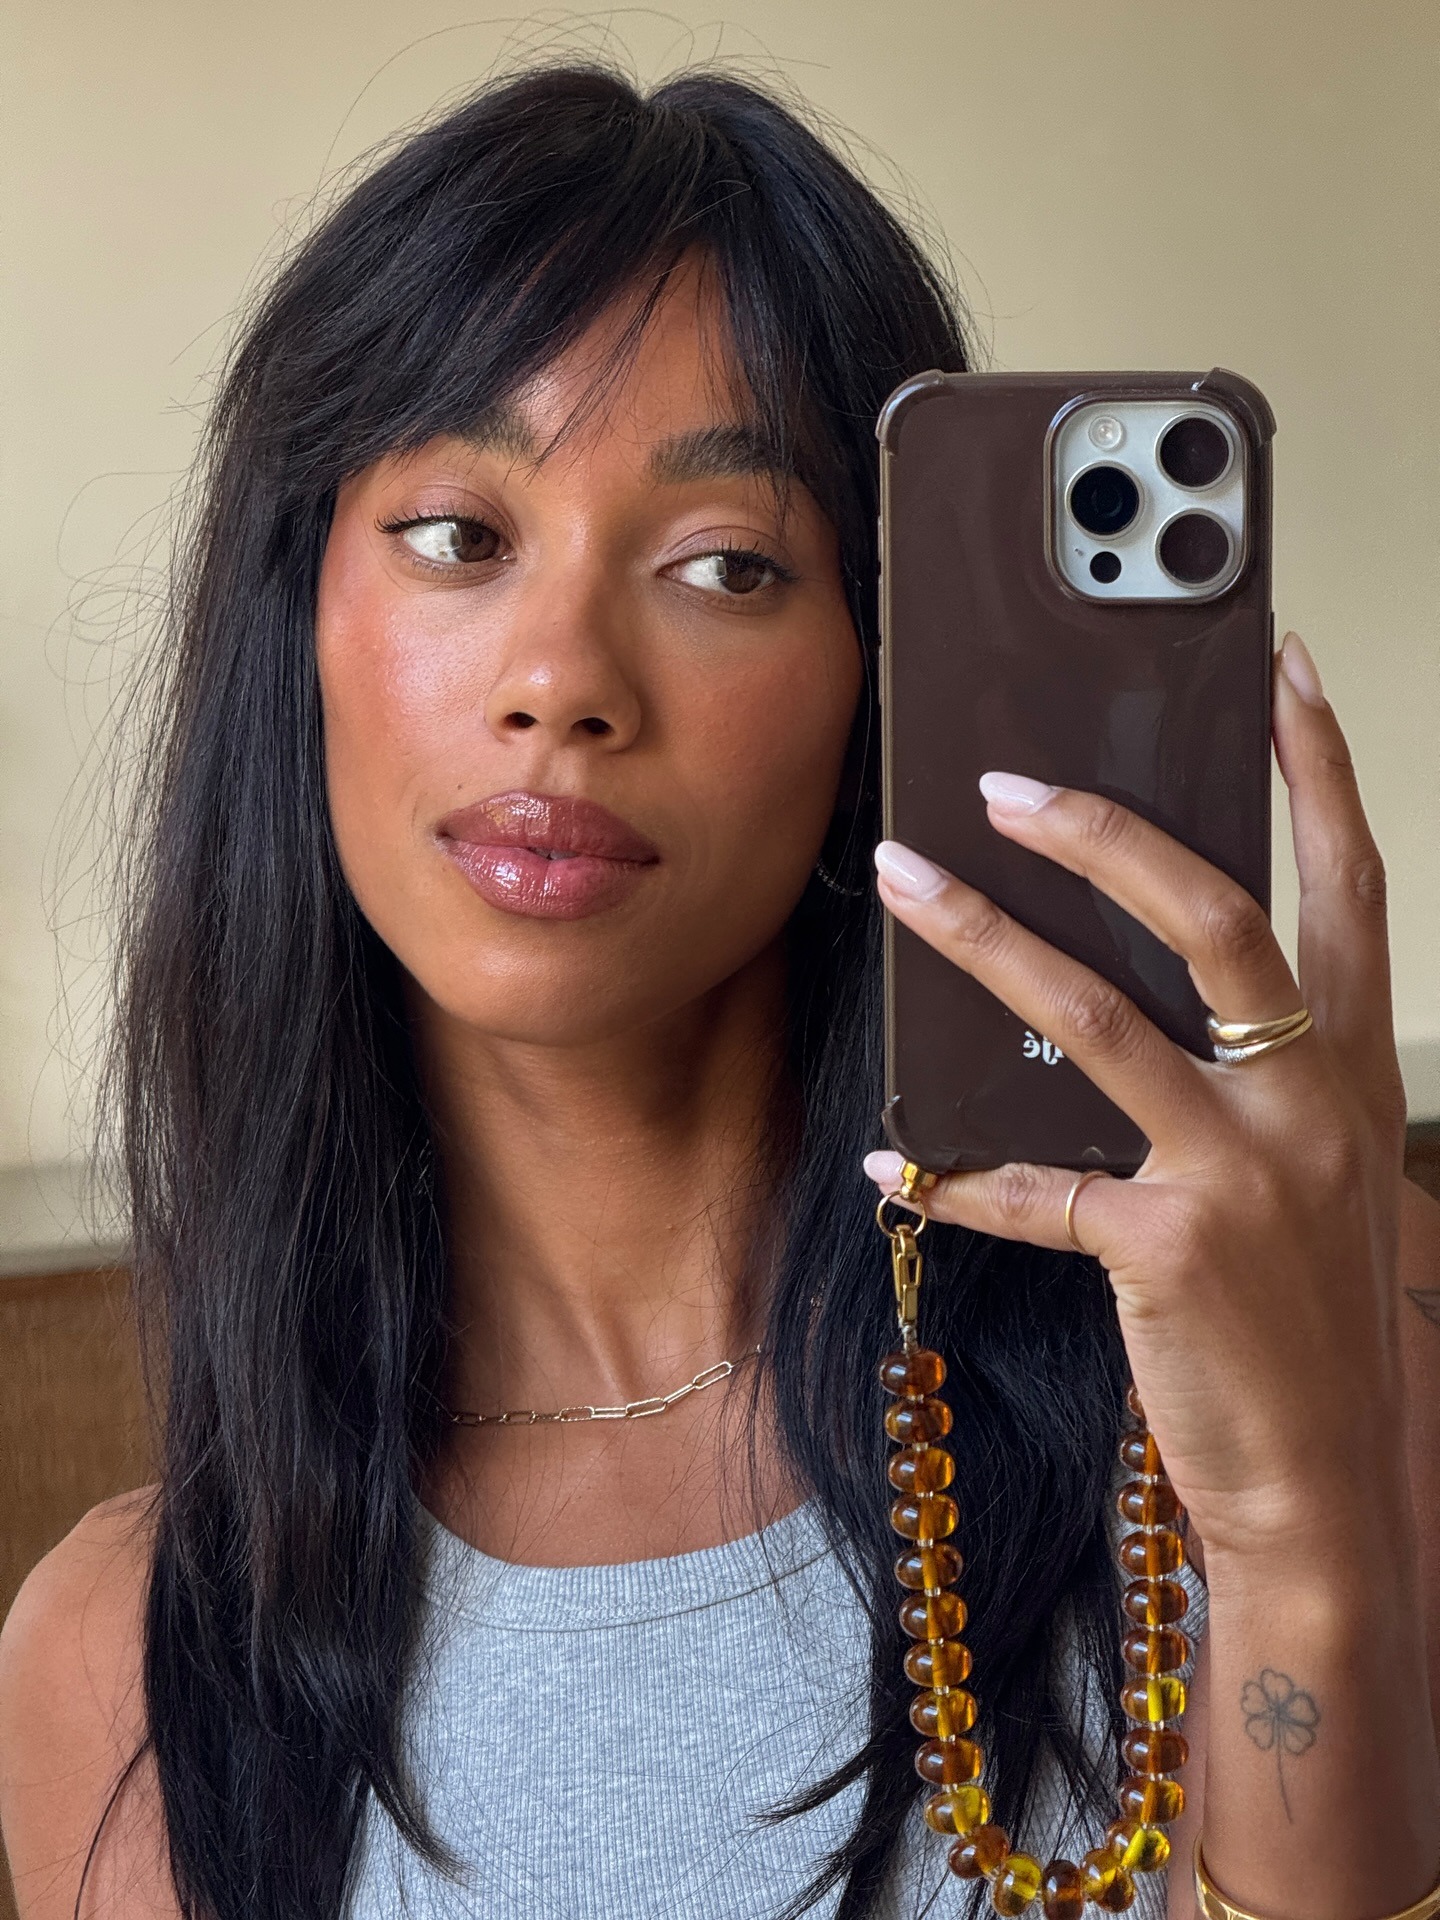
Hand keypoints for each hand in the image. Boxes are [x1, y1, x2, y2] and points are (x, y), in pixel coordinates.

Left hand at [865, 633, 1411, 1573]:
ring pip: (1094, 1016)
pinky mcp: (1170, 1249)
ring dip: (983, 940)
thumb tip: (1112, 981)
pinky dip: (953, 1175)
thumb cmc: (1299, 1315)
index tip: (1282, 668)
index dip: (1319, 768)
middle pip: (1214, 917)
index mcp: (1351, 1071)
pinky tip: (892, 1166)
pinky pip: (1034, 1186)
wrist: (1319, 1479)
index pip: (1350, 884)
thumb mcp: (1305, 1173)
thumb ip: (1240, 1074)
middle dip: (1105, 831)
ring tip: (905, 881)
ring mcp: (1247, 1173)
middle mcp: (1313, 1102)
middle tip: (1005, 780)